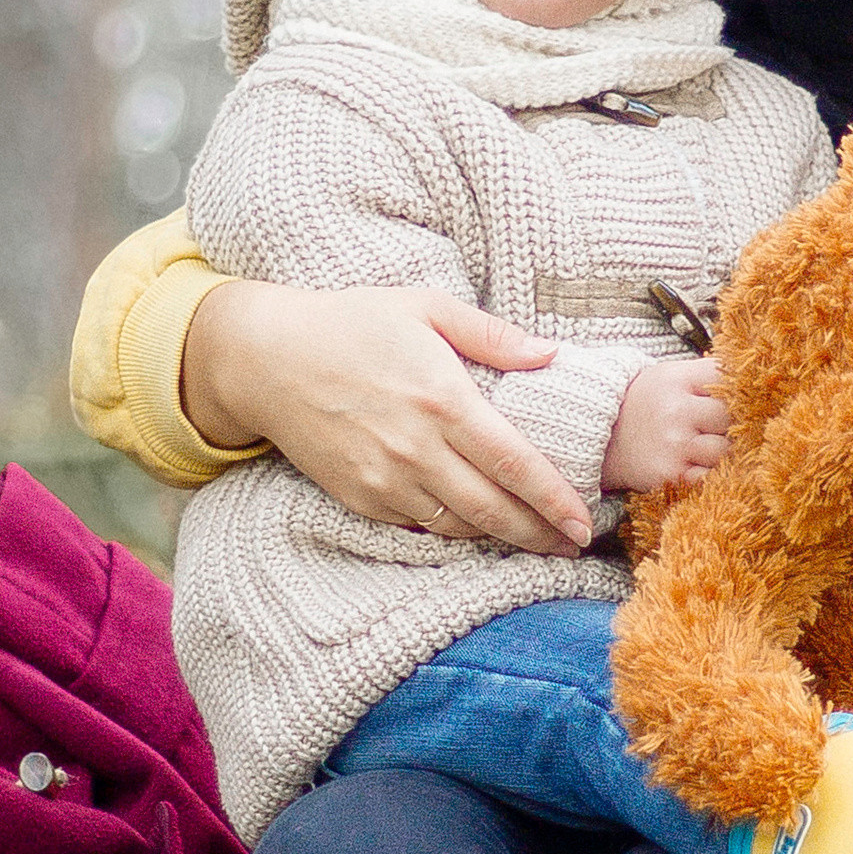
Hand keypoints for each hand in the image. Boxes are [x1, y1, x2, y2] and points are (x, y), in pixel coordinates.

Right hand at [179, 281, 594, 552]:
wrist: (266, 359)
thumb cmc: (351, 324)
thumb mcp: (425, 308)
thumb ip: (492, 335)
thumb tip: (550, 354)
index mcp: (444, 400)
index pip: (515, 464)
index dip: (555, 500)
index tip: (585, 521)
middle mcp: (417, 448)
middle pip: (494, 510)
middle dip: (541, 535)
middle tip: (575, 545)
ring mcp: (386, 480)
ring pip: (460, 527)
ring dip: (502, 538)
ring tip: (536, 538)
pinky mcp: (360, 498)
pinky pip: (421, 526)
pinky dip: (455, 531)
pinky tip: (479, 525)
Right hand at [602, 356, 731, 497]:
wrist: (603, 436)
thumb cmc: (649, 403)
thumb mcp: (672, 375)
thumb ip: (711, 373)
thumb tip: (758, 379)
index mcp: (678, 379)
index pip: (729, 381)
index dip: (741, 391)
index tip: (742, 401)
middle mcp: (676, 411)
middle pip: (733, 418)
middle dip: (737, 424)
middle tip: (731, 428)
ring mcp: (674, 445)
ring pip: (727, 450)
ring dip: (728, 452)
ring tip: (717, 448)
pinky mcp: (671, 476)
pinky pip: (711, 478)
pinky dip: (715, 475)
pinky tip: (708, 467)